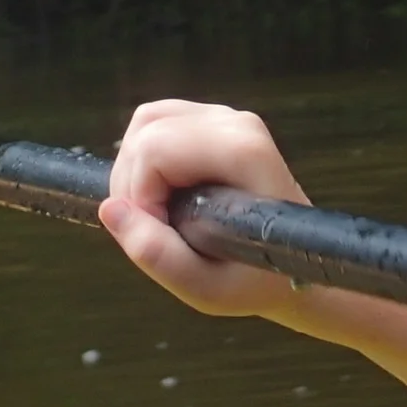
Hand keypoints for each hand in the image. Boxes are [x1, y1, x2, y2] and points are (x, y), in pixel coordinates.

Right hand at [97, 101, 311, 318]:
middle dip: (132, 184)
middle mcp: (236, 123)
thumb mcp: (206, 288)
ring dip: (135, 171)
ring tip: (156, 213)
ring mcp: (227, 117)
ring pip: (146, 122)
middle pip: (145, 130)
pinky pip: (157, 125)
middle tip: (156, 228)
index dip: (139, 196)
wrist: (296, 266)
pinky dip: (145, 161)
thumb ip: (157, 255)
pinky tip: (163, 196)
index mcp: (243, 152)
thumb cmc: (256, 280)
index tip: (161, 234)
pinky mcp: (215, 122)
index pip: (154, 149)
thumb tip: (110, 210)